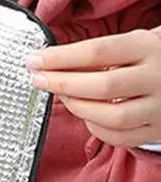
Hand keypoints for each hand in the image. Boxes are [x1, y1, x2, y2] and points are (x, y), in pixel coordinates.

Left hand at [27, 28, 160, 146]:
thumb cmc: (153, 59)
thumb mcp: (135, 45)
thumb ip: (100, 54)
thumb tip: (49, 62)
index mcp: (150, 47)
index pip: (98, 51)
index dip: (61, 57)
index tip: (34, 60)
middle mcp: (158, 77)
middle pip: (103, 85)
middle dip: (63, 84)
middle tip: (39, 80)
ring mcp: (160, 107)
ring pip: (112, 116)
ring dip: (78, 108)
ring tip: (63, 97)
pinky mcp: (158, 130)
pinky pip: (120, 137)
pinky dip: (96, 129)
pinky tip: (86, 115)